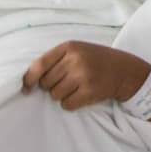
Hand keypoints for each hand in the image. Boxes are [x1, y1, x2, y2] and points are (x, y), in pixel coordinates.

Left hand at [22, 41, 147, 110]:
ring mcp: (83, 75)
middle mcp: (76, 59)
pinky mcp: (90, 91)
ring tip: (76, 87)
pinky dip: (71, 103)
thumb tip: (28, 82)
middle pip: (46, 83)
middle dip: (52, 86)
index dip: (29, 78)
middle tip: (68, 81)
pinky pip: (66, 105)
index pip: (40, 64)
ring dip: (62, 95)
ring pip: (55, 95)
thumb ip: (55, 60)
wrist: (124, 70)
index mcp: (69, 46)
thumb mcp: (77, 51)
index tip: (26, 88)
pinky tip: (82, 95)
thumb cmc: (95, 60)